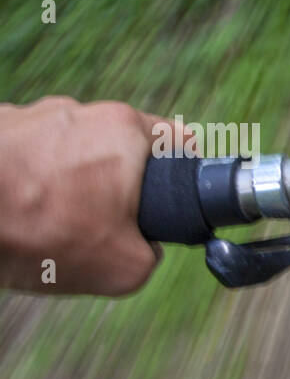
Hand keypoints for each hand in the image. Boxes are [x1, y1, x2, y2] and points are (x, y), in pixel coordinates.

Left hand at [0, 96, 186, 294]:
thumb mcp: (127, 267)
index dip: (185, 175)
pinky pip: (28, 157)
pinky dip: (28, 181)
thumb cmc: (43, 234)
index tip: (172, 201)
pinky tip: (16, 212)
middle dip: (116, 185)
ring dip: (67, 183)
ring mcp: (33, 115)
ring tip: (47, 222)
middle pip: (120, 148)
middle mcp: (81, 111)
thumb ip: (153, 252)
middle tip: (101, 223)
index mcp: (125, 131)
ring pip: (70, 152)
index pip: (181, 140)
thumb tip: (143, 247)